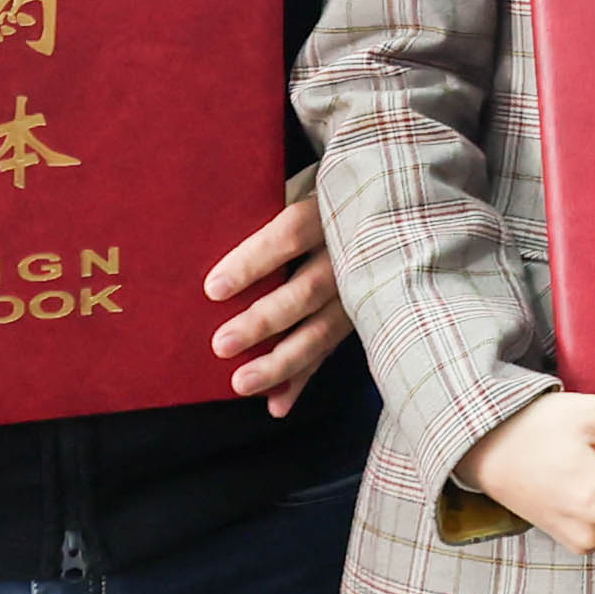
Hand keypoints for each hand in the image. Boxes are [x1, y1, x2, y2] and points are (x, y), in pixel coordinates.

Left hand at [202, 194, 349, 417]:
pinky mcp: (360, 315)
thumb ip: (267, 207)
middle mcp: (351, 252)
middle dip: (263, 322)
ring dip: (282, 363)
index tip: (213, 288)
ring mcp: (361, 287)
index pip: (289, 235)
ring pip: (322, 331)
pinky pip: (329, 351)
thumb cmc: (325, 196)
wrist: (391, 200)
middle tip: (220, 345)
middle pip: (306, 291)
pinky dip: (302, 380)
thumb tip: (203, 232)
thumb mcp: (304, 188)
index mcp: (329, 210)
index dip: (252, 262)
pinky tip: (277, 405)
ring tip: (242, 384)